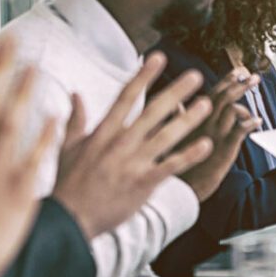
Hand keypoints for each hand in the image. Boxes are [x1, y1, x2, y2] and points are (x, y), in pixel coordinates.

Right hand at [52, 53, 214, 238]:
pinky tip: (207, 144)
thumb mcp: (68, 147)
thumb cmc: (68, 183)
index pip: (126, 97)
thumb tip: (75, 95)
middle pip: (152, 111)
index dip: (143, 76)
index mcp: (103, 132)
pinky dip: (189, 155)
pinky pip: (170, 166)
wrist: (68, 218)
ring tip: (207, 104)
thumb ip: (76, 119)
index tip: (158, 57)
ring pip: (166, 136)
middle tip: (196, 75)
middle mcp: (120, 143)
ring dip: (188, 119)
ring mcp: (132, 163)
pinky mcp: (143, 183)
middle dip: (175, 92)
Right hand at [179, 69, 260, 200]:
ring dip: (246, 100)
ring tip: (257, 93)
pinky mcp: (223, 148)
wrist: (178, 188)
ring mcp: (214, 134)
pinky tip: (258, 121)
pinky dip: (250, 123)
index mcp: (192, 119)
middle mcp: (203, 123)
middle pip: (224, 96)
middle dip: (240, 83)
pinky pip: (240, 130)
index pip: (212, 93)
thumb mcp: (172, 137)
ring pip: (232, 108)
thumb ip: (177, 118)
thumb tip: (175, 103)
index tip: (239, 71)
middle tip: (254, 76)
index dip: (227, 80)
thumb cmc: (177, 163)